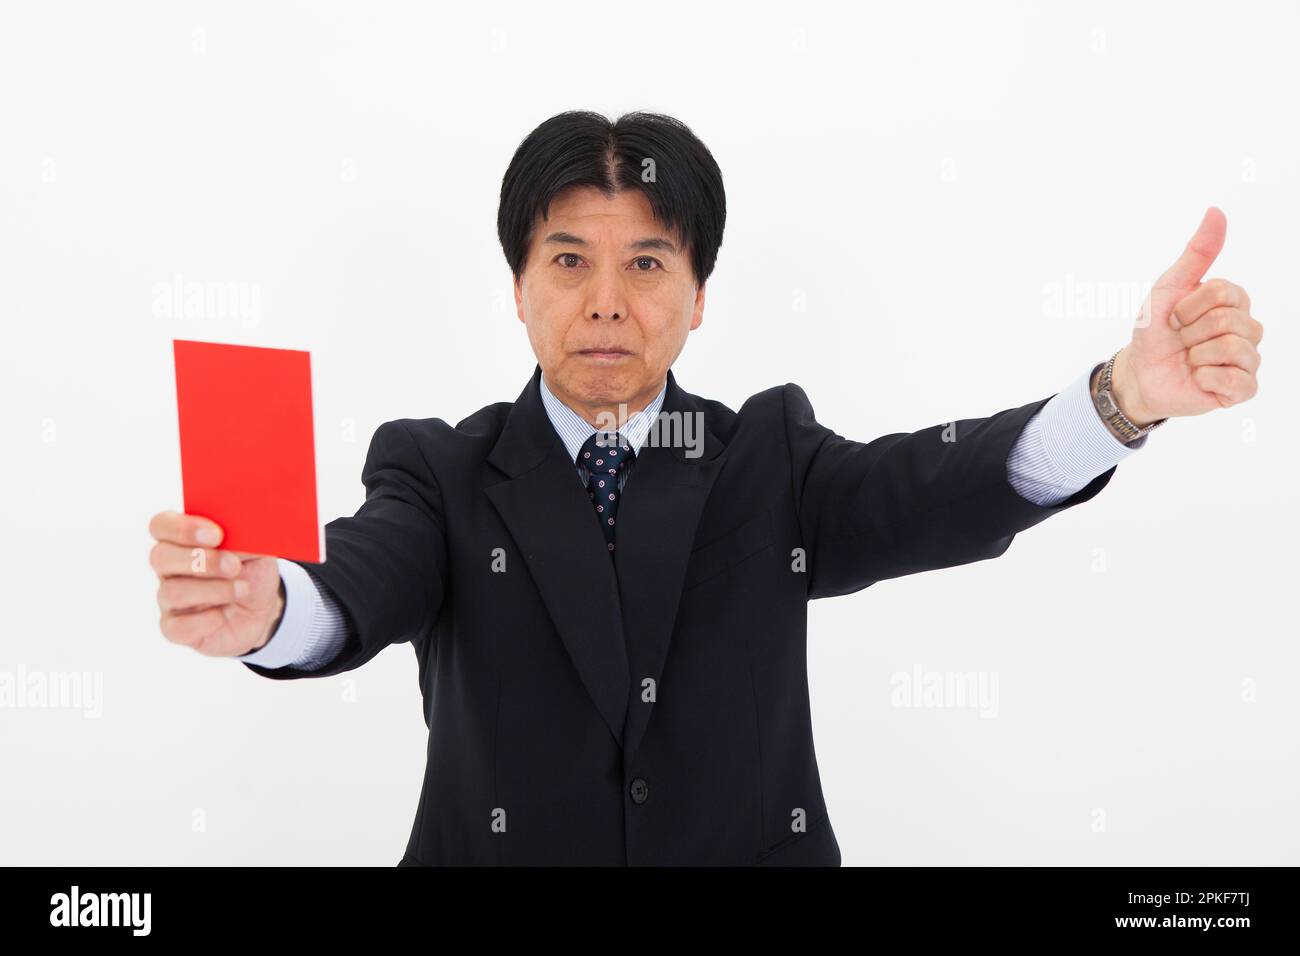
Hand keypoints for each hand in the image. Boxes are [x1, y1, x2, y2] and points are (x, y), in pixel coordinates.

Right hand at [148, 510, 284, 656]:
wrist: (262, 607)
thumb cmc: (252, 569)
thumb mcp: (256, 547)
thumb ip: (243, 535)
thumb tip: (234, 533)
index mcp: (181, 538)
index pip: (161, 525)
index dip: (183, 528)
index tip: (216, 535)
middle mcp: (168, 567)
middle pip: (160, 557)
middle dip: (201, 561)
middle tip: (233, 566)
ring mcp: (168, 599)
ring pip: (171, 592)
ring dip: (213, 590)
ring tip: (243, 589)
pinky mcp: (175, 629)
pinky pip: (177, 627)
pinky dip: (208, 620)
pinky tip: (227, 613)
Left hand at [1110, 206, 1263, 424]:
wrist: (1140, 372)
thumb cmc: (1155, 329)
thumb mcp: (1169, 288)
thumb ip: (1197, 253)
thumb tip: (1216, 212)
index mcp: (1234, 301)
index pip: (1223, 292)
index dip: (1188, 306)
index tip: (1175, 316)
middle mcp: (1247, 327)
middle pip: (1227, 320)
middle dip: (1190, 332)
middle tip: (1181, 340)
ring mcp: (1248, 359)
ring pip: (1233, 348)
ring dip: (1196, 355)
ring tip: (1189, 359)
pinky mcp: (1242, 389)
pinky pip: (1239, 381)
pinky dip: (1207, 379)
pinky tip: (1198, 378)